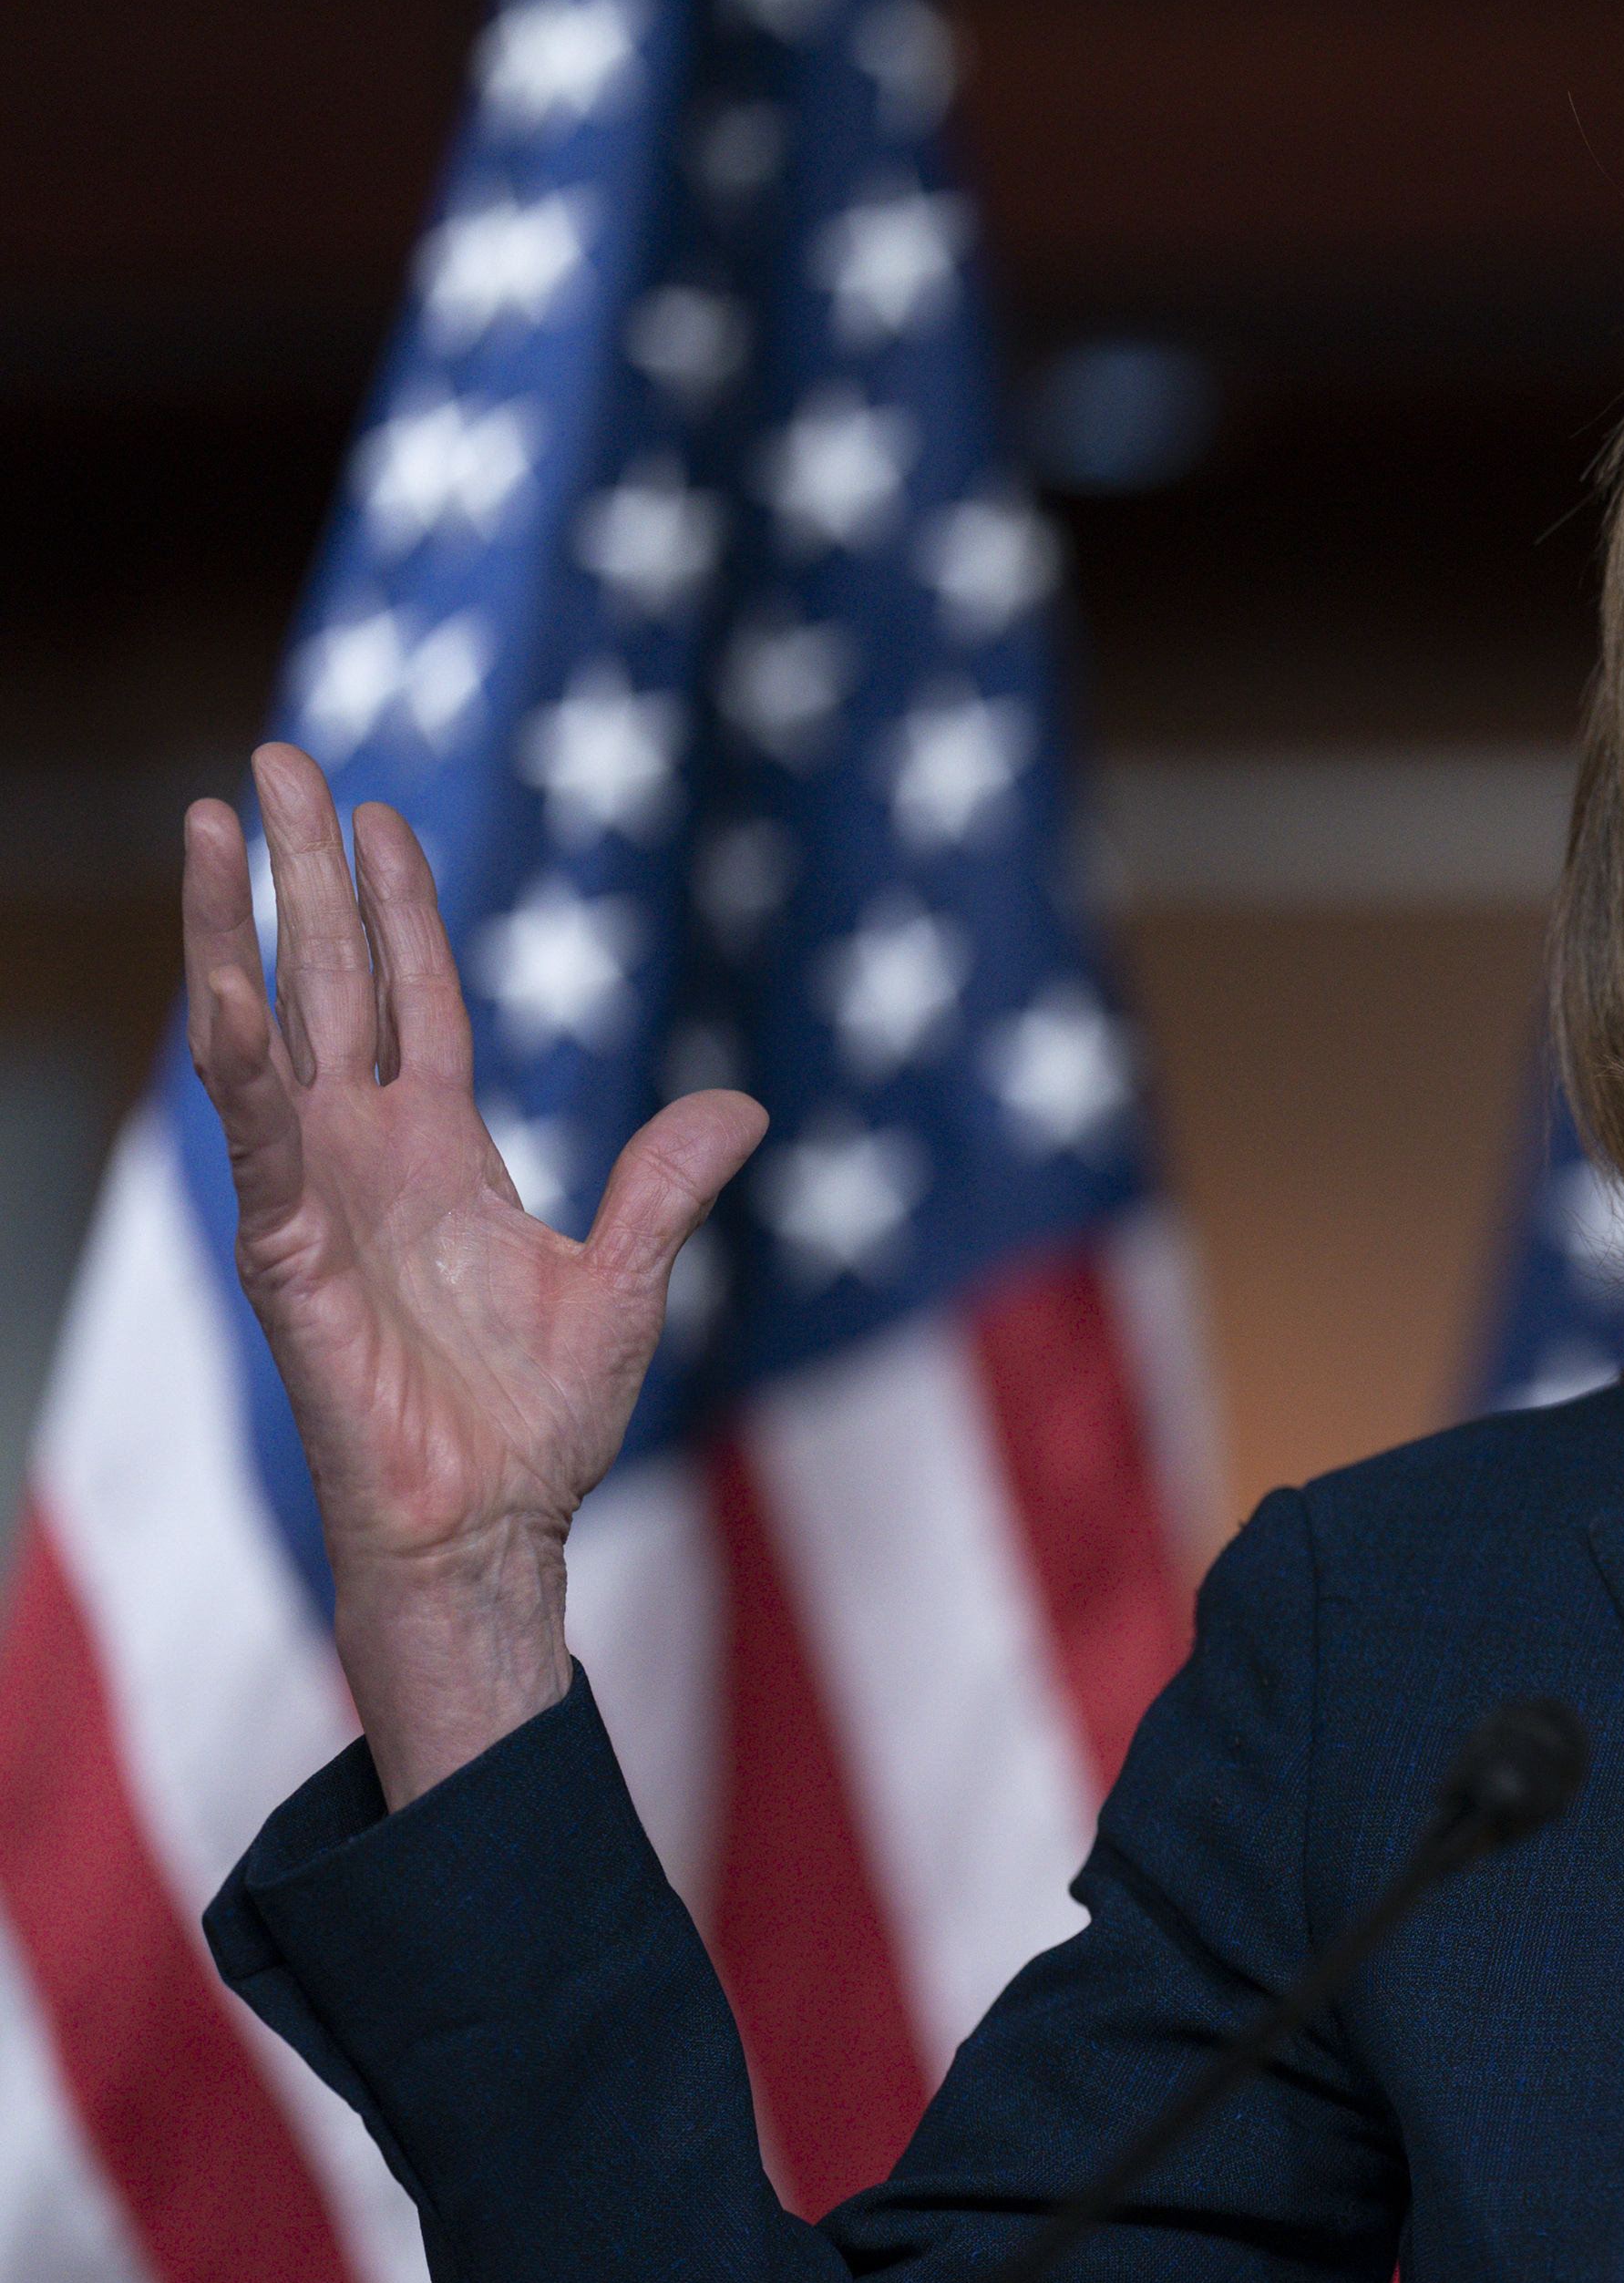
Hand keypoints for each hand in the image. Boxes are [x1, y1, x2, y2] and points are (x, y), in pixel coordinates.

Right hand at [182, 743, 765, 1804]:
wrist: (493, 1523)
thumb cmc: (539, 1423)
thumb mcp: (625, 1282)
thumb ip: (666, 1187)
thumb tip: (745, 1109)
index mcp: (444, 1152)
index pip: (415, 998)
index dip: (399, 908)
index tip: (379, 816)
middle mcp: (368, 1153)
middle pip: (331, 979)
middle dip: (305, 872)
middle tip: (278, 759)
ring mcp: (318, 1192)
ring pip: (268, 1029)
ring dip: (240, 926)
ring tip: (219, 820)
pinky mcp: (284, 1249)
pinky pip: (255, 1136)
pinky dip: (236, 1058)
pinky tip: (222, 982)